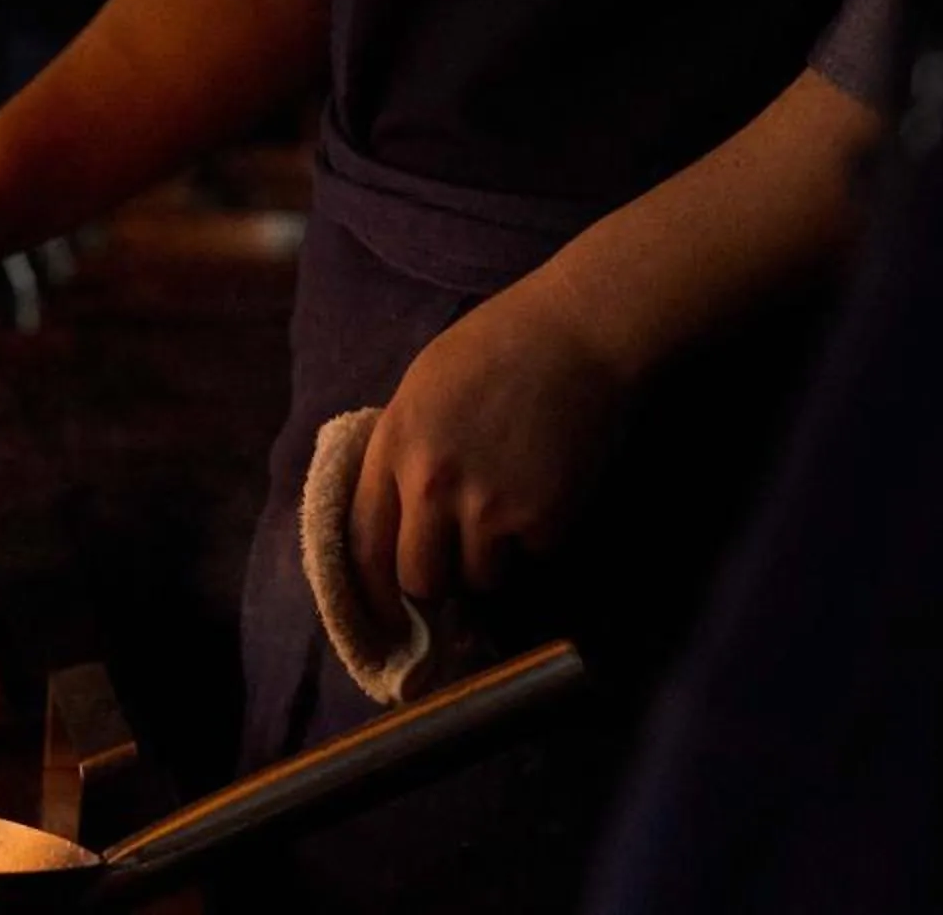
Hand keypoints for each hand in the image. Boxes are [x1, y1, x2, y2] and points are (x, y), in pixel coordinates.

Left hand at [350, 273, 633, 623]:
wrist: (579, 332)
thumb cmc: (497, 347)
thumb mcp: (421, 390)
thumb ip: (399, 453)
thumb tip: (390, 520)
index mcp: (395, 445)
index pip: (363, 544)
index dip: (371, 590)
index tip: (384, 610)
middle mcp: (433, 484)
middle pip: (420, 580)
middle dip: (436, 580)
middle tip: (455, 559)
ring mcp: (489, 506)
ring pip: (479, 578)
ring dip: (490, 559)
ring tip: (507, 503)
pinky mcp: (544, 519)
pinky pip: (531, 557)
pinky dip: (538, 537)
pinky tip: (545, 485)